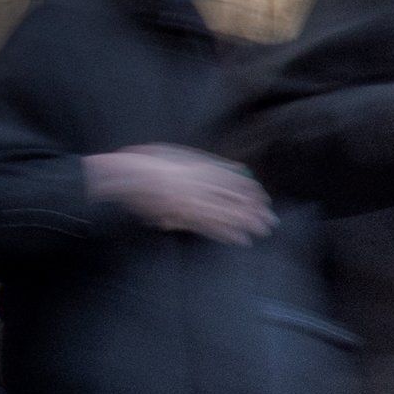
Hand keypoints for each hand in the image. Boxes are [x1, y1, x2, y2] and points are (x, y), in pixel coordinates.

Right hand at [81, 144, 274, 244]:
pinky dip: (226, 234)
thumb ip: (200, 161)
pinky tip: (241, 240)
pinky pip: (208, 228)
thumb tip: (232, 169)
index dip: (249, 191)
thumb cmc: (143, 162)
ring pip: (226, 214)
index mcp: (198, 167)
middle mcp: (200, 184)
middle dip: (254, 211)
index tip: (263, 197)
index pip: (232, 180)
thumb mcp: (174, 153)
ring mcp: (191, 201)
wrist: (122, 176)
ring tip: (262, 231)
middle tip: (271, 219)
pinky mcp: (181, 216)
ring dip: (246, 224)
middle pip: (233, 199)